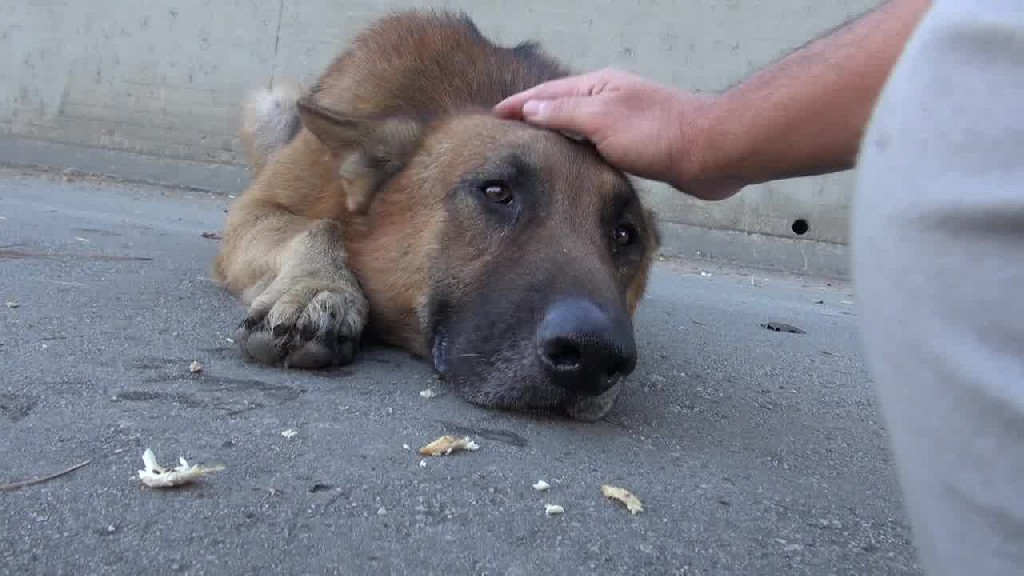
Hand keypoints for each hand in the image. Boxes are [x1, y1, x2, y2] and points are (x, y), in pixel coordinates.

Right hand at [494, 68, 745, 200]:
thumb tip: (531, 110)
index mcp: (598, 87)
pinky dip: (577, 151)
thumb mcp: (601, 120)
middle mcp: (609, 100)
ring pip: (579, 127)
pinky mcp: (637, 146)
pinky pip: (595, 145)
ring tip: (532, 147)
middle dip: (534, 116)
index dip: (519, 104)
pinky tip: (572, 165)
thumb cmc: (658, 133)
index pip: (547, 94)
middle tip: (507, 130)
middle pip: (561, 106)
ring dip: (555, 134)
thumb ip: (564, 114)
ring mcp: (623, 122)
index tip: (495, 115)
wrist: (709, 152)